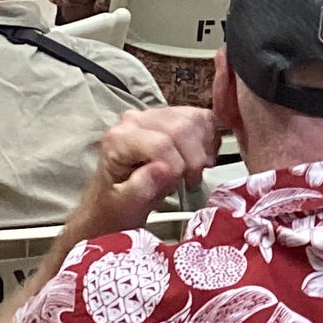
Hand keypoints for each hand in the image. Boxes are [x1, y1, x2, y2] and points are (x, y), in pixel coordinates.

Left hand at [69, 104, 221, 242]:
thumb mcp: (124, 207)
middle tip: (190, 180)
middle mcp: (134, 120)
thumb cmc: (116, 206)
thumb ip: (140, 188)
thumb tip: (163, 169)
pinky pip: (200, 117)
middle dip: (194, 158)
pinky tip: (201, 156)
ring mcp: (153, 115)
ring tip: (194, 170)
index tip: (178, 186)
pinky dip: (209, 137)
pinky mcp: (169, 116)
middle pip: (182, 126)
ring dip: (203, 148)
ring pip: (194, 119)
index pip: (162, 143)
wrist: (113, 201)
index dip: (177, 167)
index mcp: (119, 139)